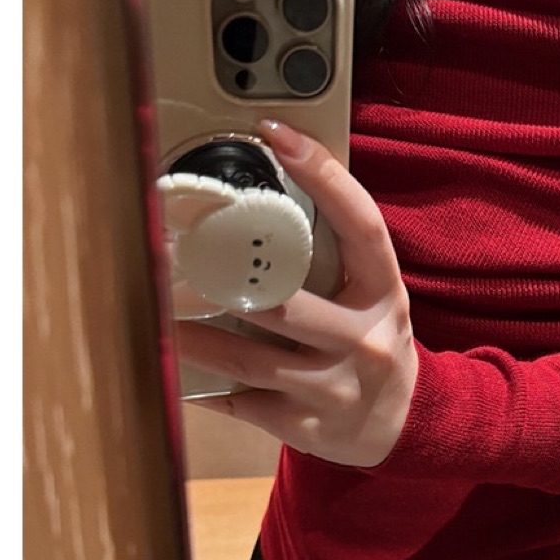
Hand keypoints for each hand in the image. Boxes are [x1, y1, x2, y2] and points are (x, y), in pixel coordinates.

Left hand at [174, 120, 417, 468]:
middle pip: (288, 306)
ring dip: (197, 338)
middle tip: (175, 259)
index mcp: (384, 293)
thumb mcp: (372, 296)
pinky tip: (177, 373)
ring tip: (155, 315)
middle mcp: (366, 339)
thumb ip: (334, 257)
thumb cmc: (371, 344)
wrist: (405, 425)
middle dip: (228, 286)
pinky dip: (208, 389)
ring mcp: (338, 388)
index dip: (325, 176)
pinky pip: (246, 403)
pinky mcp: (310, 426)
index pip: (362, 225)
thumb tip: (259, 203)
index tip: (278, 133)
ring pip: (252, 360)